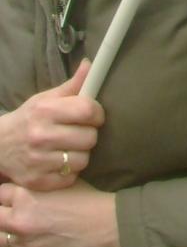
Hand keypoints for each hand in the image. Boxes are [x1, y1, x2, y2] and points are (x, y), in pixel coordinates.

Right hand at [0, 62, 104, 190]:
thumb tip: (91, 65)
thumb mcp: (45, 99)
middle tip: (80, 133)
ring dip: (80, 154)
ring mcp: (38, 161)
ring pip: (83, 160)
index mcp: (45, 111)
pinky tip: (60, 162)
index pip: (88, 111)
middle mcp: (40, 136)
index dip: (97, 113)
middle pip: (89, 138)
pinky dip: (69, 171)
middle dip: (89, 134)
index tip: (94, 116)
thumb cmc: (29, 119)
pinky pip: (71, 178)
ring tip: (70, 148)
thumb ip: (71, 85)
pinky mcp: (38, 181)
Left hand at [0, 182, 120, 246]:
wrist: (105, 227)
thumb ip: (34, 185)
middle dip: (2, 211)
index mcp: (26, 196)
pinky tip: (11, 244)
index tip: (12, 196)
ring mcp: (22, 243)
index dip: (7, 193)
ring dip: (2, 230)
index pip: (0, 192)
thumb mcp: (58, 183)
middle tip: (11, 211)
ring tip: (14, 227)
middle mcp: (19, 219)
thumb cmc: (86, 201)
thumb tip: (17, 186)